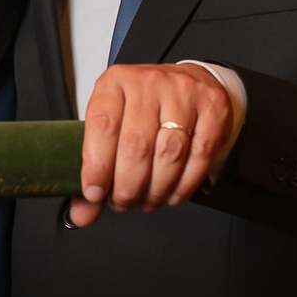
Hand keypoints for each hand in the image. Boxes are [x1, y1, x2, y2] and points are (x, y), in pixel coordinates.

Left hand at [70, 63, 233, 227]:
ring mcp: (183, 92)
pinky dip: (184, 185)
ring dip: (156, 190)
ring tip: (147, 200)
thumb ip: (95, 168)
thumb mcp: (112, 125)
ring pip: (169, 154)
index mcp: (115, 83)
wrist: (189, 82)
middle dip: (128, 187)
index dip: (97, 167)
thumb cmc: (144, 107)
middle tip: (124, 202)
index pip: (103, 126)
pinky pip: (200, 155)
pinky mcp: (212, 108)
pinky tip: (173, 193)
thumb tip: (83, 214)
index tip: (95, 194)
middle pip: (137, 146)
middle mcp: (148, 83)